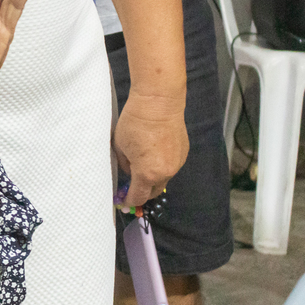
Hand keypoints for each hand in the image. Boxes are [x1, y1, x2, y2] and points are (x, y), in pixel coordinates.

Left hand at [113, 92, 187, 206]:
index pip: (139, 196)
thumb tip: (129, 171)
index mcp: (147, 173)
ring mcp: (177, 163)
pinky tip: (153, 155)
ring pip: (163, 179)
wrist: (159, 103)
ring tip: (141, 167)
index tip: (123, 200)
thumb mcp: (120, 146)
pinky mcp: (184, 153)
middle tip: (130, 187)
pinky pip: (171, 167)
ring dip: (153, 179)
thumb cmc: (135, 123)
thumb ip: (125, 164)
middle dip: (142, 192)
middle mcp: (166, 172)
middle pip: (153, 191)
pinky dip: (162, 167)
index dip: (129, 200)